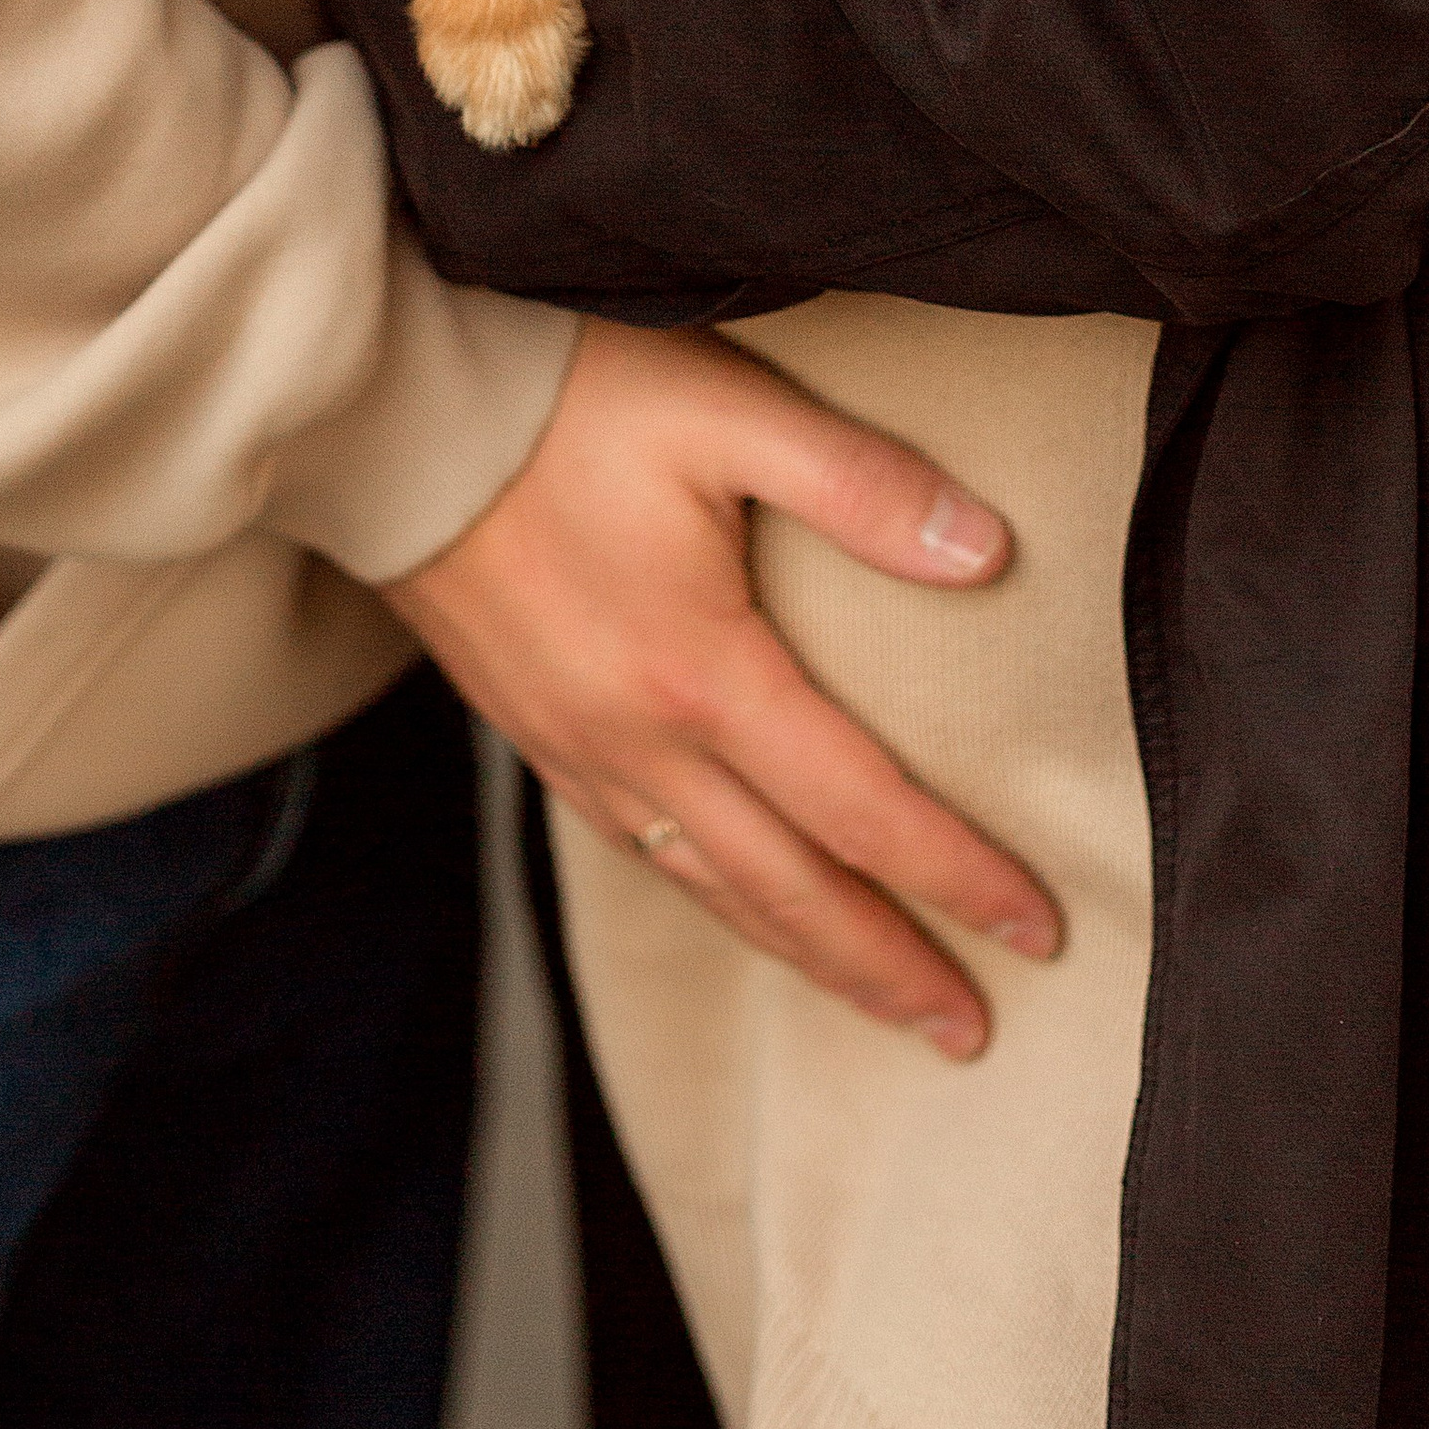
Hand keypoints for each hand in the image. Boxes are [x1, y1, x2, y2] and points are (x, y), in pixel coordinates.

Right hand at [385, 318, 1059, 1056]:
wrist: (390, 413)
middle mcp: (638, 741)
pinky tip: (739, 903)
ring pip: (711, 890)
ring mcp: (577, 748)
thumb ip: (861, 485)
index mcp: (702, 674)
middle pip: (788, 891)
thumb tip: (988, 555)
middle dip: (888, 968)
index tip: (1038, 928)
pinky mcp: (533, 731)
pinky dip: (712, 902)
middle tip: (971, 1032)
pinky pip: (640, 854)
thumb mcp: (725, 410)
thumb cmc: (563, 397)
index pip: (860, 809)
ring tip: (880, 999)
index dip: (956, 876)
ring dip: (805, 955)